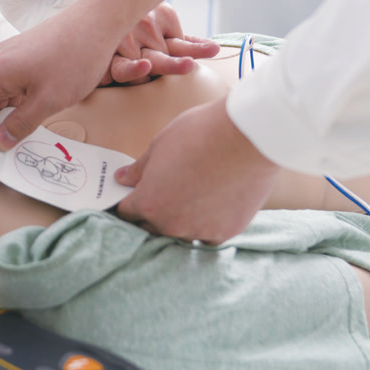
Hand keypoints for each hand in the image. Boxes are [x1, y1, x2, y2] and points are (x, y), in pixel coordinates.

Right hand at [0, 3, 216, 150]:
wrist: (99, 20)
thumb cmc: (76, 58)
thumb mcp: (49, 101)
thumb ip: (21, 124)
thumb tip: (0, 141)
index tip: (0, 141)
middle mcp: (0, 59)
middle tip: (20, 137)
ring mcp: (14, 52)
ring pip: (1, 88)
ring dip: (12, 108)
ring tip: (36, 119)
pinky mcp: (28, 49)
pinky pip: (15, 77)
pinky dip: (22, 94)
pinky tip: (44, 100)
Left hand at [115, 97, 279, 243]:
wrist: (246, 137)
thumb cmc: (199, 134)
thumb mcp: (159, 146)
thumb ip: (138, 169)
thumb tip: (122, 178)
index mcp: (147, 203)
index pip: (127, 213)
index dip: (129, 202)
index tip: (136, 195)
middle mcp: (170, 224)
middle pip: (150, 227)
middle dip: (152, 213)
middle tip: (165, 193)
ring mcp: (199, 231)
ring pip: (181, 232)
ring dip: (181, 220)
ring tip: (193, 195)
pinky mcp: (226, 232)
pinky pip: (208, 234)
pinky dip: (207, 223)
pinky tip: (213, 203)